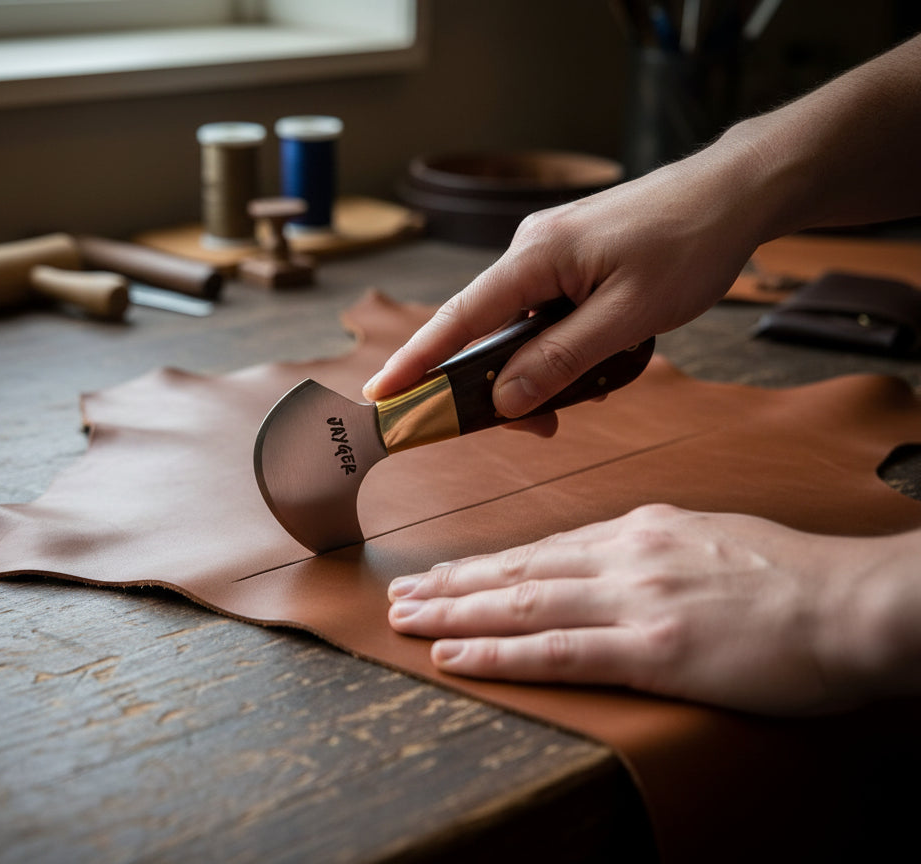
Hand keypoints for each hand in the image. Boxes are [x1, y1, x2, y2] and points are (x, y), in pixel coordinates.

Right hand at [363, 141, 768, 423]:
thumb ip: (562, 359)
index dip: (416, 361)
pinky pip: (545, 312)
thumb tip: (504, 398)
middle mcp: (530, 250)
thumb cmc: (688, 244)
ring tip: (587, 393)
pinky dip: (560, 344)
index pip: (458, 318)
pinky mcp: (571, 259)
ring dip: (540, 366)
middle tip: (535, 428)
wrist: (734, 193)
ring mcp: (549, 252)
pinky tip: (597, 362)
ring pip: (520, 325)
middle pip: (486, 329)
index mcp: (535, 257)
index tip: (380, 393)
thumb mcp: (628, 316)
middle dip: (498, 383)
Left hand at [387, 504, 920, 715]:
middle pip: (517, 571)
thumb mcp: (711, 540)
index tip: (445, 574)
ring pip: (521, 605)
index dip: (485, 566)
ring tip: (405, 621)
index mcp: (641, 529)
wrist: (853, 603)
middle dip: (452, 585)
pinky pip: (557, 651)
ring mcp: (635, 599)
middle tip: (400, 595)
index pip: (543, 549)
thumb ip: (654, 550)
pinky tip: (455, 656)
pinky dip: (497, 655)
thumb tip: (615, 562)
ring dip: (454, 614)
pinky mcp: (653, 647)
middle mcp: (625, 555)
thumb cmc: (793, 578)